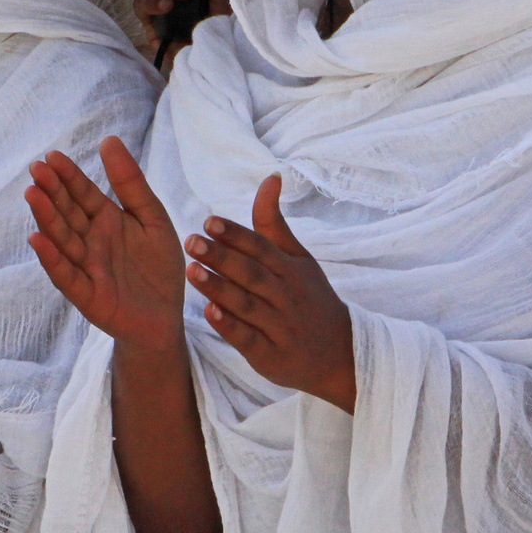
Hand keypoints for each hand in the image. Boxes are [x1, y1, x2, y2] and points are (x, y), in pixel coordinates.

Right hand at [26, 137, 186, 352]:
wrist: (167, 317)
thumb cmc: (159, 267)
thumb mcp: (152, 218)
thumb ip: (131, 184)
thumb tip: (109, 140)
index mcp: (107, 220)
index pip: (83, 194)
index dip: (68, 176)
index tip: (51, 156)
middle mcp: (91, 242)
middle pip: (68, 213)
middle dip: (52, 192)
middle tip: (36, 169)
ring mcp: (86, 268)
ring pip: (63, 240)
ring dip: (47, 219)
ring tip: (33, 194)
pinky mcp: (87, 296)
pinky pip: (67, 276)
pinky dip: (52, 259)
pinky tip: (37, 239)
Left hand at [183, 175, 355, 412]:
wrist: (339, 352)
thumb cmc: (310, 297)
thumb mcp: (299, 258)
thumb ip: (274, 223)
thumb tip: (270, 177)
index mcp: (291, 269)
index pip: (261, 248)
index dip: (236, 234)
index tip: (210, 221)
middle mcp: (286, 295)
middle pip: (252, 273)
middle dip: (221, 257)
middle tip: (192, 241)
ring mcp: (279, 326)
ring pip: (247, 305)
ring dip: (219, 288)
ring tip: (192, 272)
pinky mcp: (270, 355)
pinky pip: (248, 339)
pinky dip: (230, 326)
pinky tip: (209, 312)